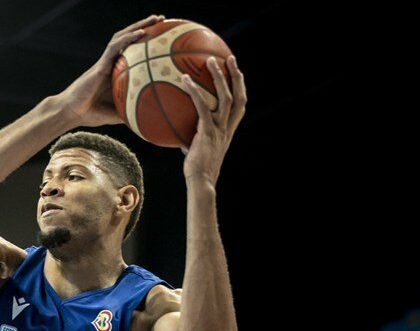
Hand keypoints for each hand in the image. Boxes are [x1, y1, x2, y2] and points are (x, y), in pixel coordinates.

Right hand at [56, 15, 164, 126]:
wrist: (72, 112)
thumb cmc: (90, 113)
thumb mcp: (115, 114)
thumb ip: (129, 112)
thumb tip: (146, 121)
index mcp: (115, 72)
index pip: (132, 52)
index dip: (146, 43)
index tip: (161, 37)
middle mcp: (111, 63)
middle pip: (129, 39)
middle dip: (145, 26)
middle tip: (161, 18)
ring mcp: (105, 62)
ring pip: (122, 37)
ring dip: (138, 26)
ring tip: (154, 19)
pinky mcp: (100, 64)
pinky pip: (114, 47)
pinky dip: (127, 38)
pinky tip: (140, 33)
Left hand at [180, 55, 246, 185]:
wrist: (201, 182)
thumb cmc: (197, 170)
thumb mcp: (196, 151)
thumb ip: (192, 140)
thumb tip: (178, 137)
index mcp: (228, 131)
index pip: (240, 106)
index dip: (240, 88)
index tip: (236, 73)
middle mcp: (227, 128)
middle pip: (238, 97)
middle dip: (235, 76)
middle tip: (229, 58)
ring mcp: (219, 129)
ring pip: (225, 98)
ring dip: (219, 77)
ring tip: (210, 60)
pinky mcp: (207, 132)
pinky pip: (201, 106)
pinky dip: (194, 91)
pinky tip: (184, 79)